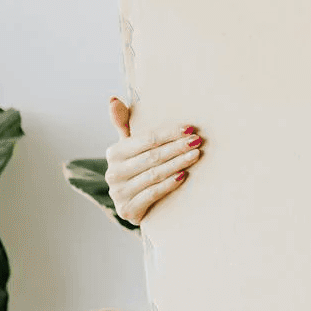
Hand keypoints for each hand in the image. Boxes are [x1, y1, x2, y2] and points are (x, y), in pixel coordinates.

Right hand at [102, 97, 202, 224]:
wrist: (134, 204)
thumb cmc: (137, 167)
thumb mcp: (130, 147)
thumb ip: (123, 124)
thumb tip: (113, 99)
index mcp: (114, 153)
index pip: (145, 140)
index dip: (168, 133)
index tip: (189, 128)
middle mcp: (113, 173)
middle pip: (152, 156)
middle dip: (176, 147)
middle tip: (197, 141)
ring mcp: (119, 193)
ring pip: (154, 174)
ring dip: (177, 164)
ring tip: (195, 156)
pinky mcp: (127, 210)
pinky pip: (152, 194)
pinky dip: (169, 184)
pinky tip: (183, 176)